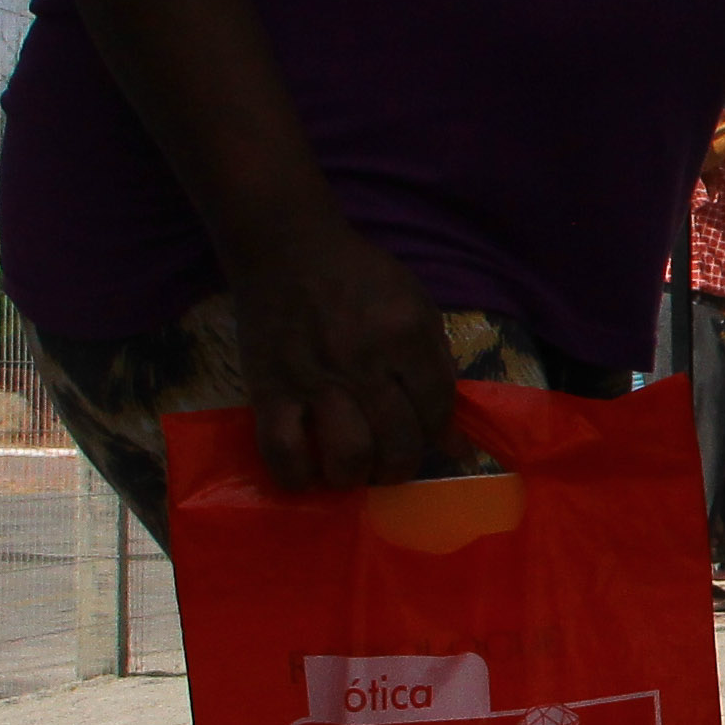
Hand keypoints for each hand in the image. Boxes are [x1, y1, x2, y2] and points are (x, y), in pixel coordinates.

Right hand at [223, 216, 457, 494]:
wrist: (286, 247)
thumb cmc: (358, 276)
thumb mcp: (416, 305)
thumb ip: (438, 368)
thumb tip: (456, 440)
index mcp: (406, 335)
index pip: (437, 408)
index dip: (438, 433)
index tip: (429, 438)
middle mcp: (364, 362)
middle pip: (398, 442)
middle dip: (400, 465)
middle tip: (390, 461)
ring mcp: (314, 380)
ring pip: (349, 457)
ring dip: (358, 476)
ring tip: (355, 470)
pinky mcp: (269, 390)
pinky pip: (283, 452)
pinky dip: (299, 478)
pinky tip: (309, 476)